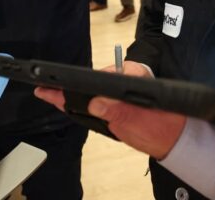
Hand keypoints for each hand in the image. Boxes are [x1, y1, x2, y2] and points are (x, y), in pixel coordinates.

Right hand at [34, 62, 186, 159]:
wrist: (170, 140)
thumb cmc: (163, 125)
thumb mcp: (142, 118)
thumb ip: (120, 111)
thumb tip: (96, 103)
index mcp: (132, 74)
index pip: (104, 74)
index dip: (85, 79)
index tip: (65, 81)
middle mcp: (121, 80)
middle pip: (91, 81)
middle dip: (69, 84)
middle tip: (45, 87)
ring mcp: (114, 93)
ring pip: (87, 91)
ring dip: (66, 93)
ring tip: (44, 91)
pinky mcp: (109, 106)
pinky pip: (88, 102)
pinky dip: (71, 101)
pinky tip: (53, 97)